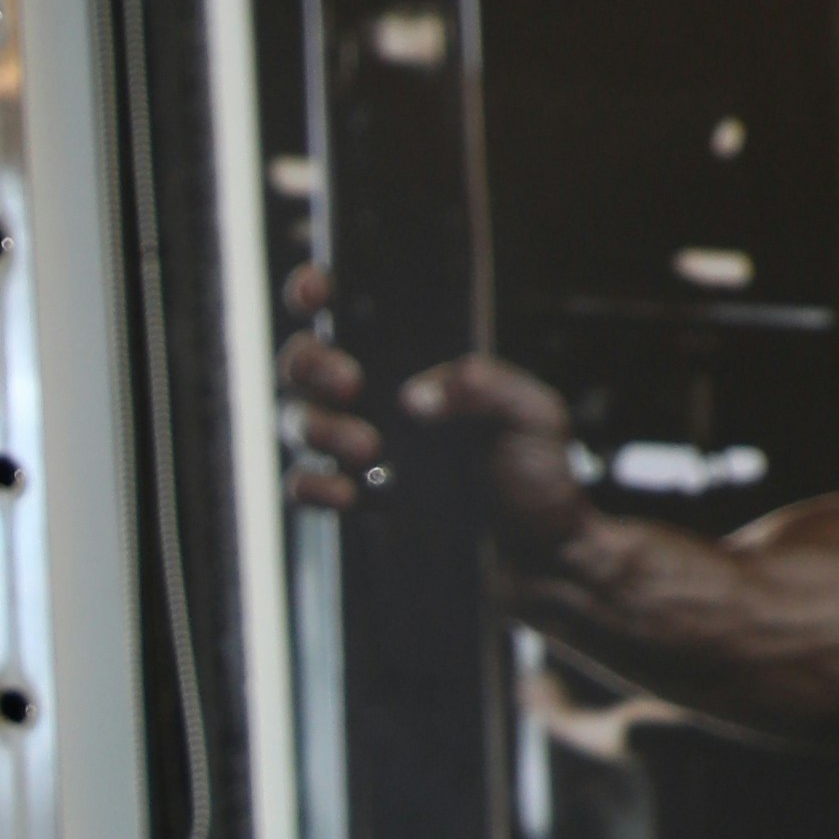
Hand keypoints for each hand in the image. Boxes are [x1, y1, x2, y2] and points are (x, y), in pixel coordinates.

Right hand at [278, 270, 585, 546]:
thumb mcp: (533, 414)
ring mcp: (356, 446)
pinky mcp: (352, 497)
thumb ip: (487, 387)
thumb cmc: (539, 471)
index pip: (343, 312)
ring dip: (322, 428)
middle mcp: (373, 397)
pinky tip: (350, 494)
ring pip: (297, 421)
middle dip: (312, 365)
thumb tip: (416, 395)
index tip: (318, 289)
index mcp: (411, 359)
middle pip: (300, 364)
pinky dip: (316, 486)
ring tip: (369, 448)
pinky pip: (303, 484)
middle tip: (350, 383)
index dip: (311, 293)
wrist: (541, 549)